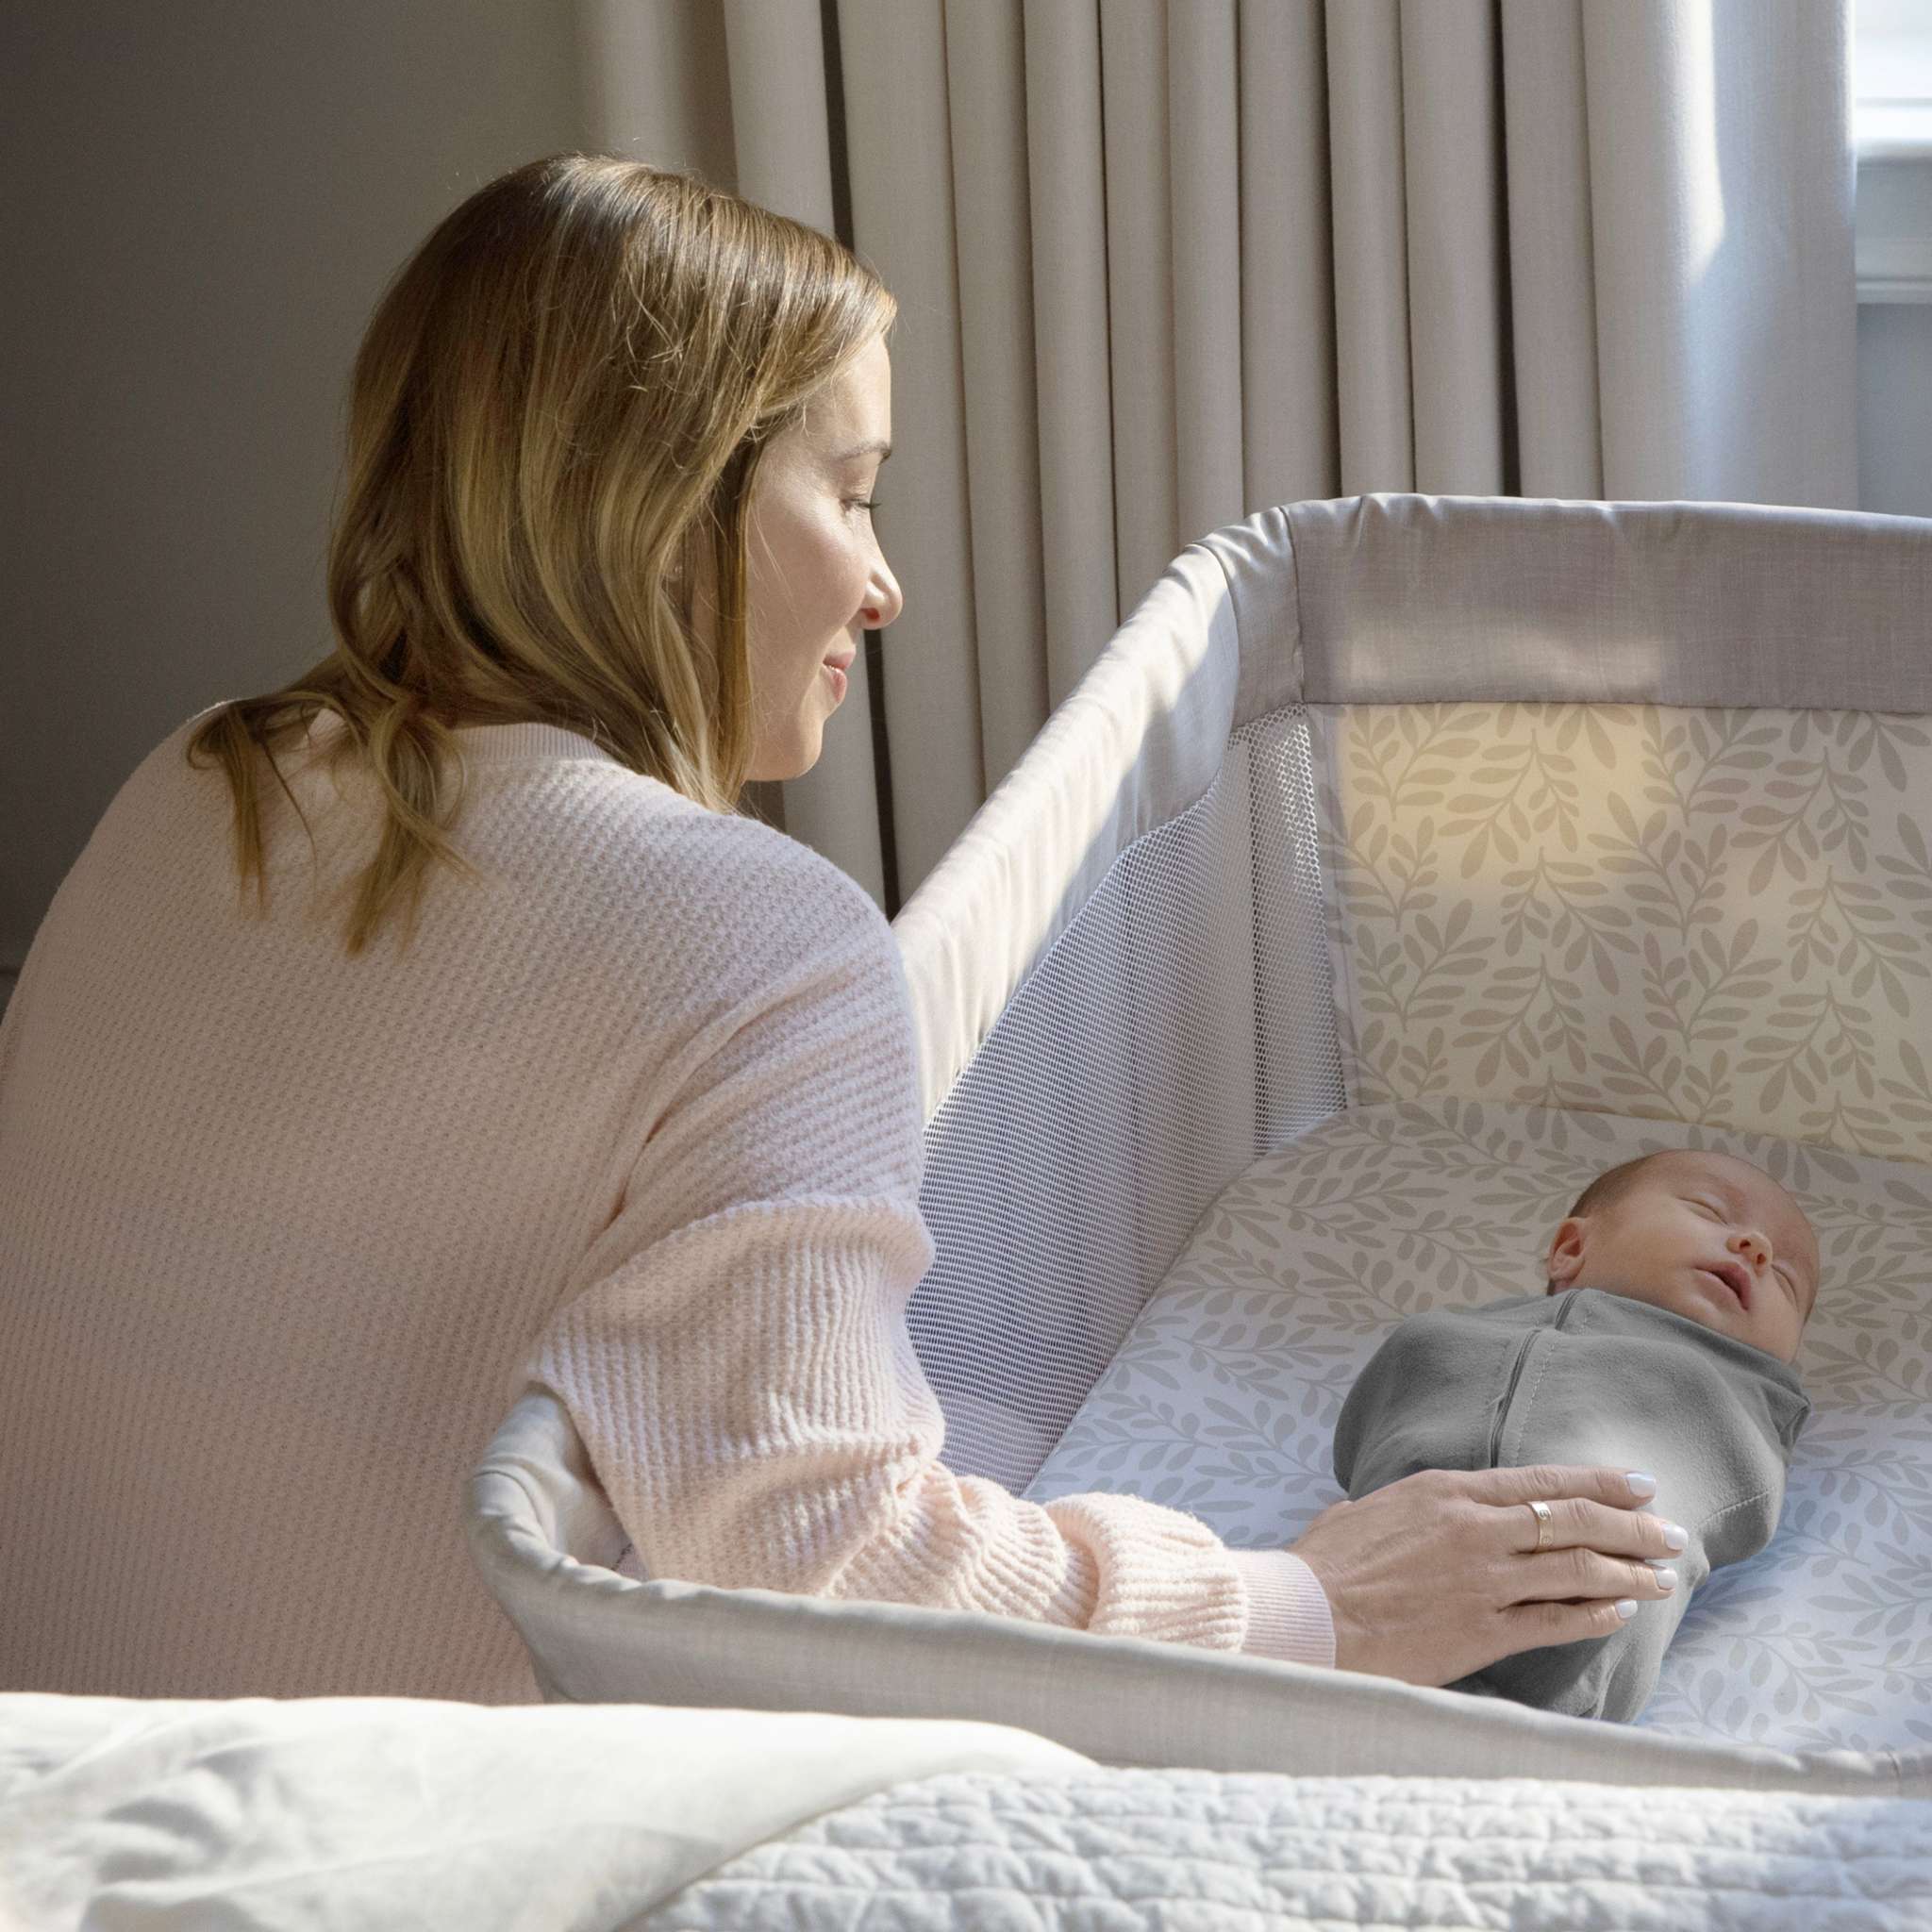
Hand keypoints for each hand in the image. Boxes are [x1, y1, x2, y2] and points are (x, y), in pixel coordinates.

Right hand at [1288, 1465, 1682, 1686]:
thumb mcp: (1368, 1510)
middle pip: (1572, 1520)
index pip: (1541, 1480)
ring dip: (1628, 1572)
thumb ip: (1409, 1507)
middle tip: (1669, 1532)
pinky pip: (1554, 1622)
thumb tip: (1415, 1511)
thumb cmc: (1324, 1563)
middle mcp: (1474, 1529)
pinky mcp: (1482, 1632)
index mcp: (1447, 1491)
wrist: (1305, 1616)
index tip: (1638, 1485)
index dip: (1598, 1481)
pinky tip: (1618, 1614)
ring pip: (1576, 1570)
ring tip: (1661, 1578)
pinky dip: (1593, 1617)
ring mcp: (1482, 1581)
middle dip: (1631, 1526)